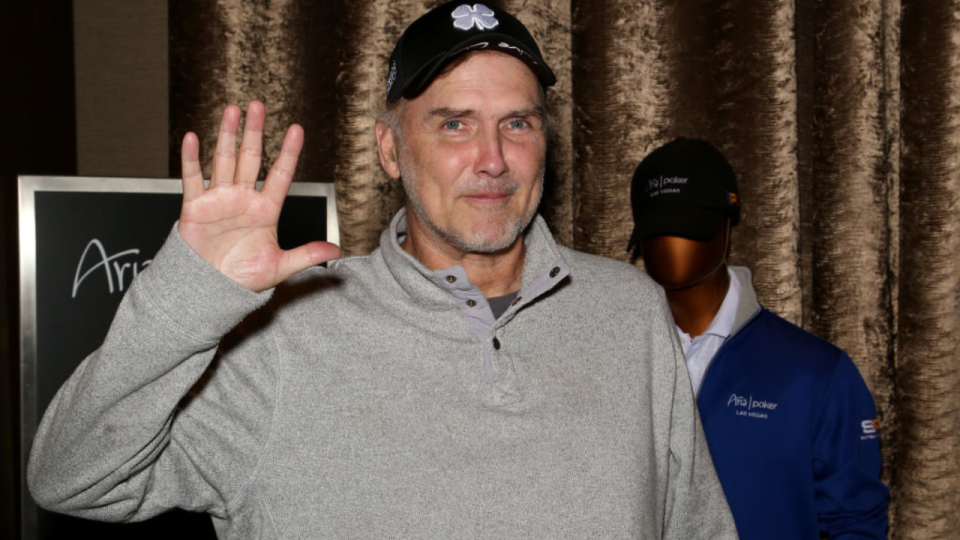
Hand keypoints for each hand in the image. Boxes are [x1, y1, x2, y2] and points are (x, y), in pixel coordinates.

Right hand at [177, 100, 340, 291]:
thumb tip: (337, 252)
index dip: (289, 152)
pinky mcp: (195, 207)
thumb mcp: (280, 266)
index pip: (280, 174)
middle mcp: (243, 199)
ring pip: (224, 160)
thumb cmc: (243, 279)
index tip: (297, 130)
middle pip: (250, 158)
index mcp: (266, 210)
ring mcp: (219, 200)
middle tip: (258, 105)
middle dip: (255, 132)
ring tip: (232, 111)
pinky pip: (193, 179)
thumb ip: (307, 255)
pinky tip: (193, 138)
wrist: (211, 292)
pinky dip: (192, 159)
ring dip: (227, 135)